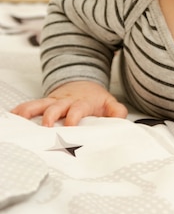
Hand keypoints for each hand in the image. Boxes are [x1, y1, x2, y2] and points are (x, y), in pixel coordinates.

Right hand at [11, 81, 127, 126]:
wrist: (84, 86)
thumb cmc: (95, 100)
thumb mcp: (109, 104)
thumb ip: (117, 112)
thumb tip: (121, 121)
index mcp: (82, 103)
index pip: (78, 109)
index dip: (74, 117)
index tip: (70, 126)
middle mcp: (65, 102)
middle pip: (56, 107)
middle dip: (49, 116)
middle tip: (44, 127)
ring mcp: (53, 103)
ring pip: (39, 105)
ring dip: (30, 111)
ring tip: (19, 119)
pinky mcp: (45, 105)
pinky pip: (30, 106)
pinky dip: (21, 110)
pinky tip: (13, 116)